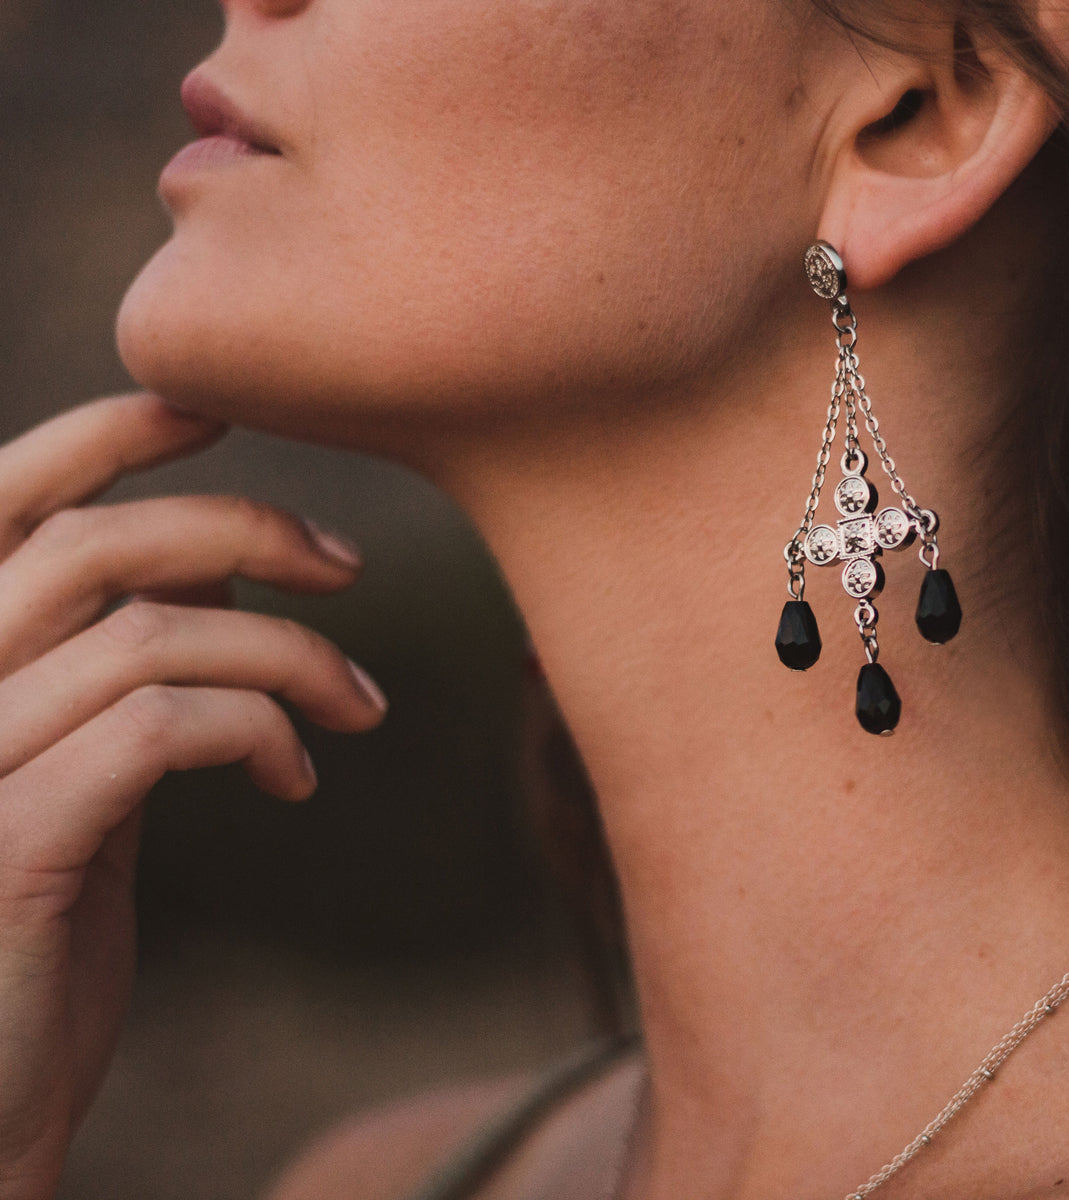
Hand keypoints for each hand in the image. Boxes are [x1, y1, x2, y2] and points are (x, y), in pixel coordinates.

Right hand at [0, 394, 387, 1199]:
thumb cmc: (46, 926)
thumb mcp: (89, 768)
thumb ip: (126, 661)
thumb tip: (216, 560)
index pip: (3, 501)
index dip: (105, 435)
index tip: (215, 413)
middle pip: (89, 547)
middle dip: (240, 529)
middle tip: (349, 568)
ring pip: (146, 636)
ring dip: (288, 654)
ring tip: (360, 707)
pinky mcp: (11, 847)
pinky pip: (159, 728)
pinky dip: (256, 728)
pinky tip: (298, 777)